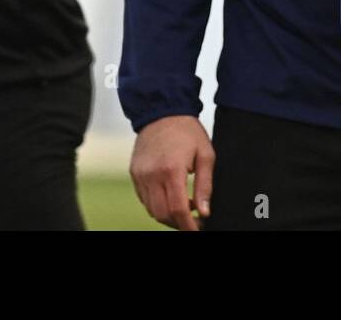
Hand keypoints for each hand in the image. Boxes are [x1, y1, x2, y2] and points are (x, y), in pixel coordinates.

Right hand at [129, 114, 214, 230]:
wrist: (162, 110)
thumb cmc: (188, 131)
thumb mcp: (206, 154)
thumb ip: (205, 185)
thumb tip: (204, 212)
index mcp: (172, 169)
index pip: (178, 210)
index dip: (188, 226)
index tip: (198, 230)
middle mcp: (152, 174)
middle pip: (162, 214)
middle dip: (178, 223)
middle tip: (193, 219)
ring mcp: (140, 174)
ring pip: (151, 209)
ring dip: (167, 215)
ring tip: (183, 206)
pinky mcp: (134, 173)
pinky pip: (144, 198)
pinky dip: (157, 203)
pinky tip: (170, 195)